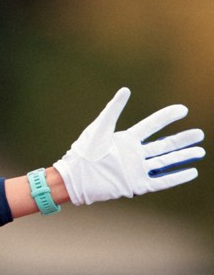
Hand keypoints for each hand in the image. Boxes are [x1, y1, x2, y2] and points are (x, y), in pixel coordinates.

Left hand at [54, 87, 204, 204]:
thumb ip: (112, 109)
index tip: (183, 109)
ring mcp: (136, 170)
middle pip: (164, 145)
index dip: (166, 117)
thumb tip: (125, 89)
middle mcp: (134, 154)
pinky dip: (176, 177)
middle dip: (182, 140)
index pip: (151, 126)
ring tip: (201, 151)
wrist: (74, 178)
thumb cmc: (83, 152)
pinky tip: (192, 172)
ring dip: (183, 157)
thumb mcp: (99, 128)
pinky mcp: (136, 185)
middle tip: (200, 134)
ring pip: (165, 162)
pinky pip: (161, 182)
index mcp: (126, 140)